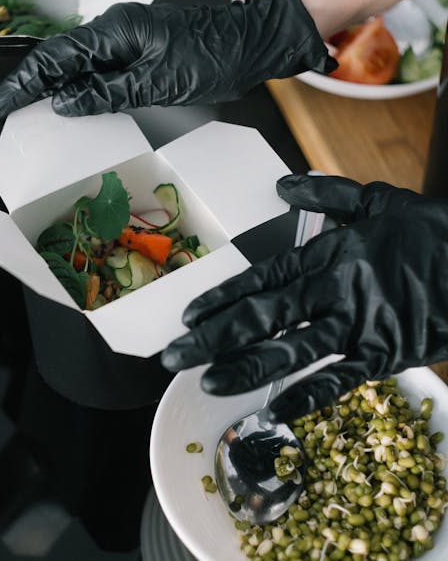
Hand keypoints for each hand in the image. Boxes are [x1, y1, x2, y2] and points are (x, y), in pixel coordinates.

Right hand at [0, 0, 334, 130]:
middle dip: (23, 90)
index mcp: (112, 32)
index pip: (50, 61)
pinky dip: (77, 94)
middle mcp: (110, 33)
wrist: (247, 47)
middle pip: (54, 62)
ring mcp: (121, 44)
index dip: (17, 87)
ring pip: (73, 69)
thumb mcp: (156, 82)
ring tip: (22, 118)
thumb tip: (61, 103)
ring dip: (46, 93)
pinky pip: (95, 75)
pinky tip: (67, 110)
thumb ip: (106, 92)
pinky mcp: (132, 56)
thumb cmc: (212, 57)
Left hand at [161, 175, 447, 422]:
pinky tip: (275, 410)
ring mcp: (356, 324)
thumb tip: (284, 185)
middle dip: (212, 338)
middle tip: (173, 356)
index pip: (260, 279)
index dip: (221, 297)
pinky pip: (340, 379)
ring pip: (290, 350)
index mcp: (325, 256)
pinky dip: (309, 394)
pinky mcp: (385, 353)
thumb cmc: (429, 231)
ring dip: (244, 368)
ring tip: (206, 384)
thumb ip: (325, 195)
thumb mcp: (374, 201)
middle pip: (261, 317)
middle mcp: (331, 290)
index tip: (188, 315)